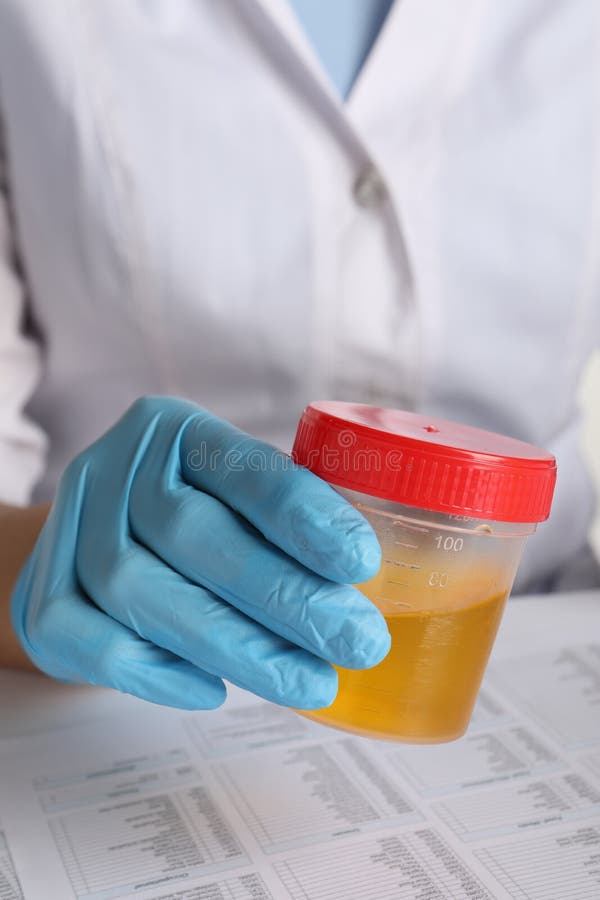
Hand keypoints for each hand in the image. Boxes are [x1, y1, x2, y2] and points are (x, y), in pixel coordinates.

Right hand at [11, 397, 388, 708]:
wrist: (92, 537)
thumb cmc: (192, 513)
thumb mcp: (234, 491)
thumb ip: (287, 518)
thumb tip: (371, 585)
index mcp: (173, 429)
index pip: (239, 466)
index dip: (301, 513)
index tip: (362, 563)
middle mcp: (113, 468)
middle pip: (192, 533)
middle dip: (283, 596)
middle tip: (357, 643)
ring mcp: (69, 530)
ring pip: (141, 592)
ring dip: (235, 646)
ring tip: (311, 682)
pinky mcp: (42, 596)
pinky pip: (91, 642)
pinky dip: (155, 672)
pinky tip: (214, 689)